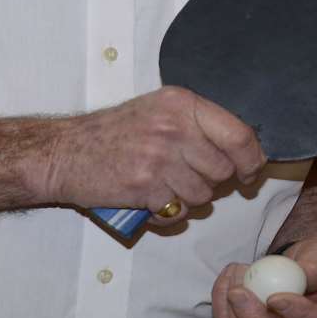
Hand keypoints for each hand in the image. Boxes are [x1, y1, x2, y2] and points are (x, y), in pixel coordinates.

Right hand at [34, 87, 265, 221]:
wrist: (65, 152)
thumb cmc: (112, 133)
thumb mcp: (157, 110)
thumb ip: (197, 125)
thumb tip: (245, 150)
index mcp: (182, 103)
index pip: (239, 135)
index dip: (251, 160)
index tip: (249, 172)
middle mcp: (174, 127)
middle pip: (223, 170)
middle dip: (211, 182)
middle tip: (185, 178)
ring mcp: (160, 157)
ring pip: (203, 195)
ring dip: (187, 199)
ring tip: (163, 186)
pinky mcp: (145, 187)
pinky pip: (178, 211)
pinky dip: (168, 213)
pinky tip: (150, 200)